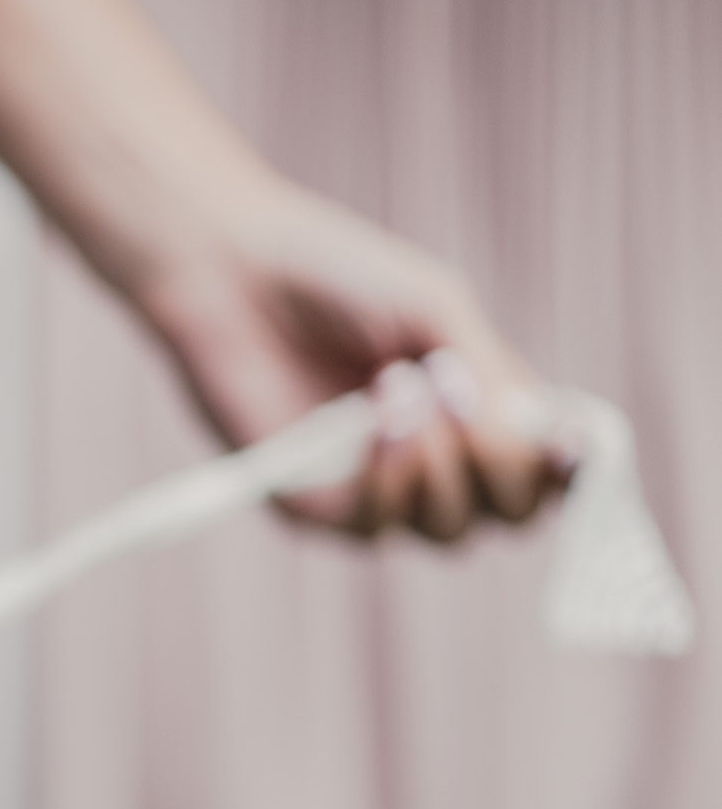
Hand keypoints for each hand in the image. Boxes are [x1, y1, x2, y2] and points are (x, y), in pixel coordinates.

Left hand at [134, 184, 568, 539]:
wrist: (236, 277)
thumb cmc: (339, 279)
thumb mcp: (438, 312)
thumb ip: (496, 380)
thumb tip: (544, 444)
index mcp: (479, 407)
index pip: (548, 470)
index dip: (572, 473)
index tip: (569, 446)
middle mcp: (437, 457)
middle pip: (512, 515)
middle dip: (506, 467)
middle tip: (463, 397)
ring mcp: (378, 489)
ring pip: (451, 531)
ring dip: (441, 465)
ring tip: (397, 386)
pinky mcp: (318, 507)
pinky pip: (380, 529)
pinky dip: (390, 477)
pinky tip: (372, 420)